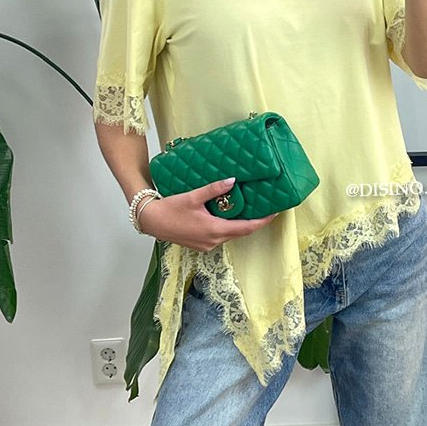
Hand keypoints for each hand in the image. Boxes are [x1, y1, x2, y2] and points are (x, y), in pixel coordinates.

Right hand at [138, 177, 277, 249]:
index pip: (247, 227)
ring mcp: (207, 245)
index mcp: (214, 230)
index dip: (263, 221)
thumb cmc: (170, 209)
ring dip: (240, 225)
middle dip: (254, 222)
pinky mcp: (201, 245)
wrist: (151, 221)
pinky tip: (228, 217)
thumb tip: (232, 180)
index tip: (275, 213)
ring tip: (249, 211)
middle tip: (265, 209)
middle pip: (241, 232)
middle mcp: (213, 241)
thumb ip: (214, 189)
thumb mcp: (193, 196)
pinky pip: (220, 237)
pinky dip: (228, 228)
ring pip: (230, 235)